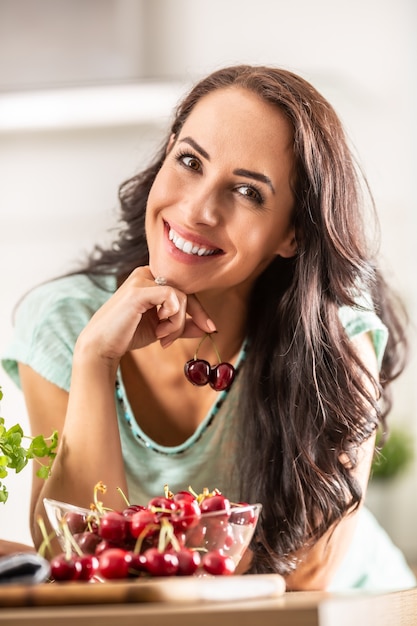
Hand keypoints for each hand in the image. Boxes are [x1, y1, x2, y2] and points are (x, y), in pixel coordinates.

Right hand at [76, 266, 215, 361]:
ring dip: (178, 323)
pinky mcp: (139, 290)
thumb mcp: (161, 329)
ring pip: (181, 296)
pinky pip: (173, 297)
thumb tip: (207, 328)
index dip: (199, 309)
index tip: (211, 328)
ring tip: (164, 337)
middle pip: (185, 290)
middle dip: (196, 315)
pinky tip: (160, 330)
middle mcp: (146, 274)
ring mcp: (142, 279)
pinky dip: (173, 318)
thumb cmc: (127, 335)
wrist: (102, 346)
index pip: (183, 289)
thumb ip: (182, 325)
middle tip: (200, 332)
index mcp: (150, 279)